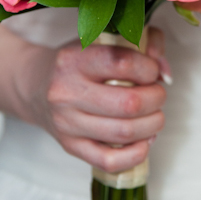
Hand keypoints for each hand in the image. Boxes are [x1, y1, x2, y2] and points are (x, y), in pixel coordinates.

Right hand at [20, 27, 168, 173]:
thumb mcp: (107, 39)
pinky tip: (144, 140)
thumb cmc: (80, 61)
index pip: (123, 63)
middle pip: (130, 103)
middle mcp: (67, 92)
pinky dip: (137, 153)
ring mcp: (67, 123)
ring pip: (124, 132)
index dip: (149, 68)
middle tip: (157, 94)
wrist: (35, 86)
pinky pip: (110, 160)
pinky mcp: (70, 147)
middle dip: (157, 98)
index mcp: (75, 59)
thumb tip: (165, 73)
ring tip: (154, 114)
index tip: (151, 70)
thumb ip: (145, 43)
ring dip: (153, 124)